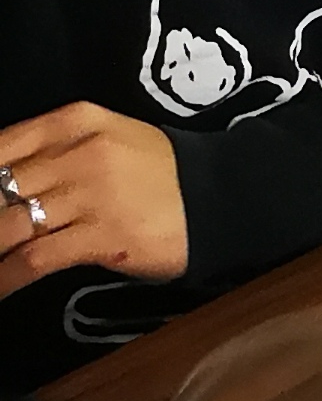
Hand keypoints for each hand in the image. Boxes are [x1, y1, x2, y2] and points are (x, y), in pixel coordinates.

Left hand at [0, 105, 190, 301]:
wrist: (220, 196)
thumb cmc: (154, 170)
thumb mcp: (103, 140)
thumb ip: (48, 152)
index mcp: (75, 121)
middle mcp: (79, 152)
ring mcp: (92, 195)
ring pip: (6, 226)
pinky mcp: (102, 236)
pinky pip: (33, 260)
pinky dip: (5, 279)